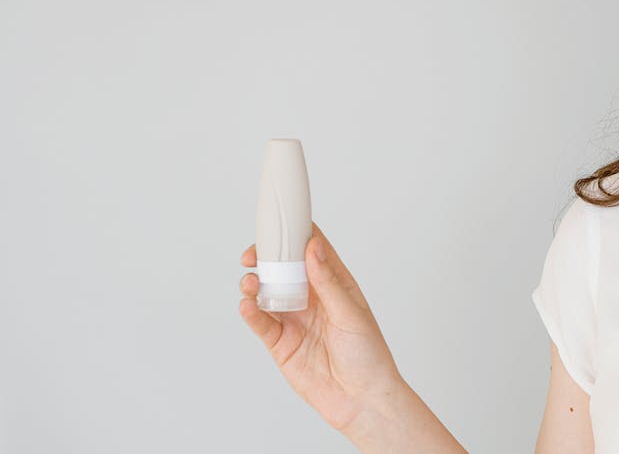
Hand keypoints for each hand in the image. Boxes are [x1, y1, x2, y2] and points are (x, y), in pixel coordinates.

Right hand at [238, 222, 403, 438]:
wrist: (361, 399)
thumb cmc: (368, 355)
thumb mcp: (351, 313)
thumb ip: (328, 282)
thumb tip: (312, 248)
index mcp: (334, 283)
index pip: (312, 249)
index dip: (295, 233)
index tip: (279, 221)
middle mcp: (312, 297)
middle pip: (282, 267)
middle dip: (265, 256)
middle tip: (253, 254)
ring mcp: (294, 319)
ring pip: (266, 292)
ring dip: (254, 284)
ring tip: (251, 283)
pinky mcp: (281, 343)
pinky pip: (260, 322)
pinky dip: (250, 312)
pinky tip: (248, 306)